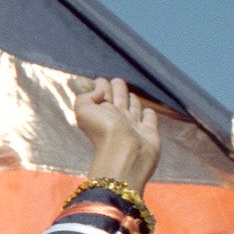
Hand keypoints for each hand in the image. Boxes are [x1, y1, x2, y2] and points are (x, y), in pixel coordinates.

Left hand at [73, 77, 159, 193]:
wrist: (126, 154)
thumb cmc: (104, 132)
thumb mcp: (84, 111)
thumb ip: (86, 97)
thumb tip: (99, 91)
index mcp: (100, 114)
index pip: (100, 97)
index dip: (100, 87)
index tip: (101, 80)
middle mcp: (116, 120)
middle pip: (117, 101)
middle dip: (117, 90)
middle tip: (117, 80)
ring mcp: (132, 127)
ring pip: (133, 109)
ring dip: (132, 100)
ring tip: (131, 92)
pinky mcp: (148, 133)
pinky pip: (149, 120)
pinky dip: (149, 114)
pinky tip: (148, 110)